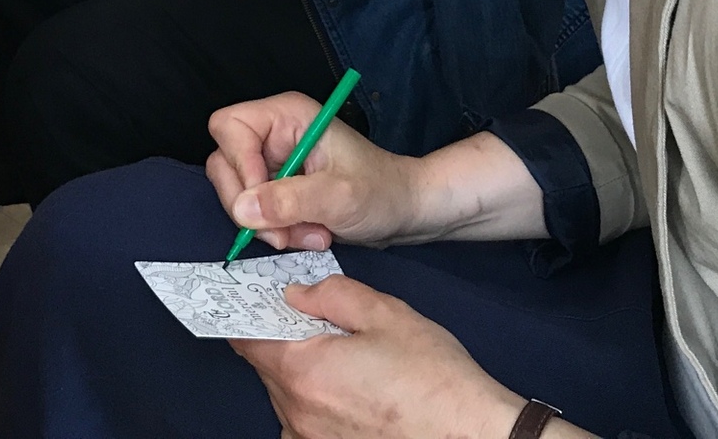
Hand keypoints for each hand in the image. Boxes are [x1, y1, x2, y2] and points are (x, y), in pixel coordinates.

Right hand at [207, 94, 423, 251]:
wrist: (405, 212)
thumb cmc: (381, 192)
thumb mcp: (339, 196)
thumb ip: (290, 200)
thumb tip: (242, 208)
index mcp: (287, 115)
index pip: (229, 127)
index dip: (239, 165)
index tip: (263, 202)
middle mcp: (273, 133)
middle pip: (225, 164)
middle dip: (252, 206)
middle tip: (285, 232)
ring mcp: (272, 161)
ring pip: (237, 195)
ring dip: (268, 225)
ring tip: (310, 234)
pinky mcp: (276, 188)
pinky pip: (253, 212)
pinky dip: (275, 231)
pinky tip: (308, 235)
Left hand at [232, 278, 526, 438]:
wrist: (470, 435)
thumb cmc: (434, 379)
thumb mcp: (385, 314)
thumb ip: (331, 295)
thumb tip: (297, 294)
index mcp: (303, 370)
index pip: (247, 338)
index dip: (251, 312)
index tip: (260, 298)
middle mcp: (296, 412)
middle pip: (266, 367)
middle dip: (284, 341)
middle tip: (318, 324)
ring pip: (286, 396)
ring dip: (301, 375)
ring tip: (346, 362)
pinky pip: (304, 423)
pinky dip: (316, 404)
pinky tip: (351, 394)